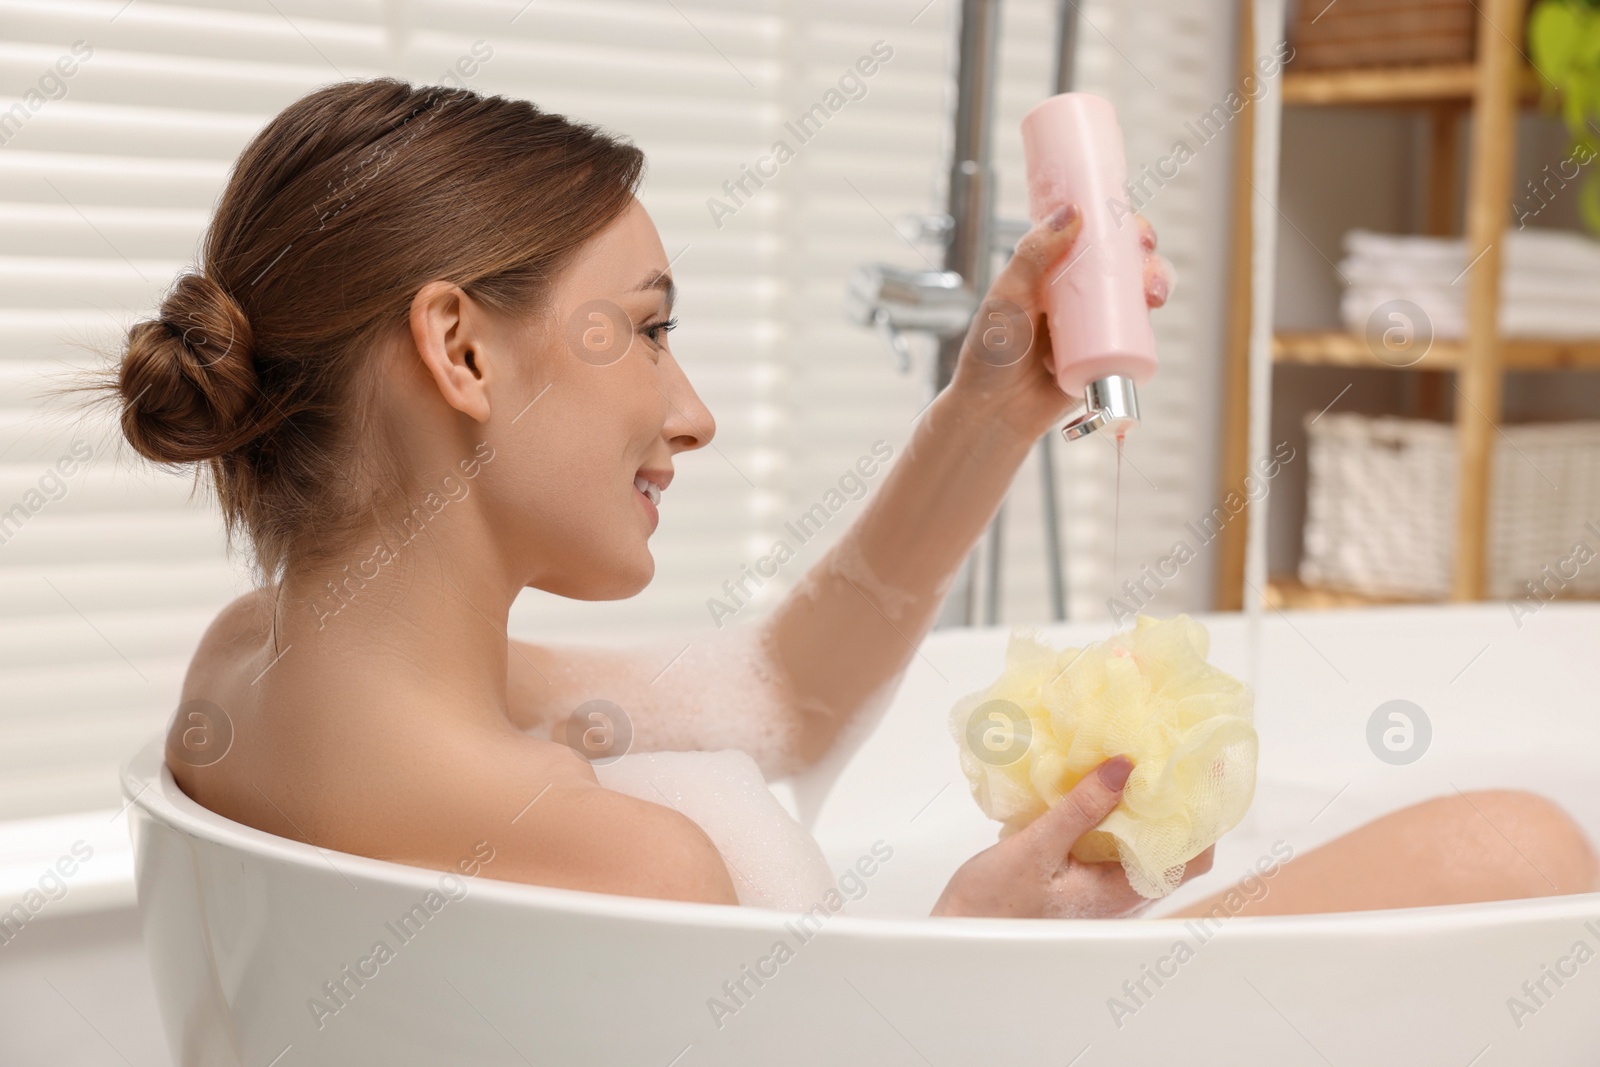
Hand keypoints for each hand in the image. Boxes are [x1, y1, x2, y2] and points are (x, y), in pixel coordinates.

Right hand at [930, 755, 1214, 918]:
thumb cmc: (993, 905)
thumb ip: (1081, 808)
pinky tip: (1091, 785)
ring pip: (1137, 841)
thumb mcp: (1037, 848)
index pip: (1192, 859)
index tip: (1200, 772)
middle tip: (1167, 754)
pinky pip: (1107, 841)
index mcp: (1121, 892)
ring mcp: (1099, 886)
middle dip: (1172, 801)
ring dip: (1137, 804)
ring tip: (1132, 761)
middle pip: (1170, 845)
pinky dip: (1108, 811)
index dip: (1204, 816)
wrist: (958, 930)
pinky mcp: (1077, 877)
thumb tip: (1125, 767)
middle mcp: (1120, 892)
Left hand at [947, 206, 1172, 443]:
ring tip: (1151, 293)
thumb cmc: (990, 354)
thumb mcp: (1006, 296)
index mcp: (1050, 272)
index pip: (1089, 237)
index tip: (1128, 221)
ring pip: (1134, 296)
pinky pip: (1135, 336)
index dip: (1115, 225)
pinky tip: (1150, 314)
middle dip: (1145, 253)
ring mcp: (1092, 326)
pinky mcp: (1105, 356)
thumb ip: (1033, 255)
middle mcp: (1075, 295)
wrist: (994, 414)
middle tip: (1146, 253)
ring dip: (1155, 283)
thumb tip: (1072, 212)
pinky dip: (1147, 323)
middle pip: (1121, 263)